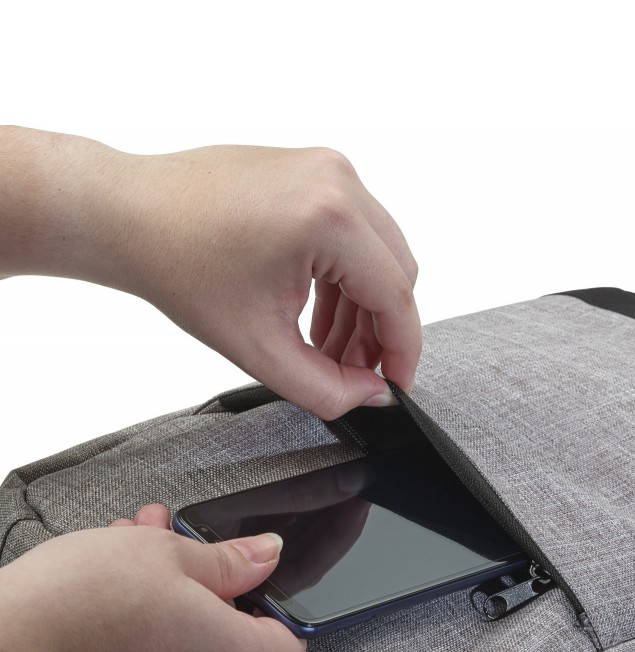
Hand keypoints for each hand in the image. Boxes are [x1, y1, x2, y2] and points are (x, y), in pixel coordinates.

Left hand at [0, 129, 420, 419]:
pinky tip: (315, 314)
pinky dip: (344, 278)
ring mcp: (327, 168)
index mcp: (329, 217)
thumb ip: (327, 389)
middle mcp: (337, 181)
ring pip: (378, 256)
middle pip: (395, 274)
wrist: (127, 214)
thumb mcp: (258, 348)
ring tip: (326, 349)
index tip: (395, 385)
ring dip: (361, 307)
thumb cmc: (174, 262)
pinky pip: (355, 234)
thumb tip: (370, 395)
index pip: (396, 297)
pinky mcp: (313, 171)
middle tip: (354, 372)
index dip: (402, 352)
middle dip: (380, 331)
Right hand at [0, 505, 304, 651]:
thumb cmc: (78, 604)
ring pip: (184, 646)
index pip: (287, 642)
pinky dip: (140, 630)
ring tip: (126, 548)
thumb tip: (267, 556)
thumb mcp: (166, 553)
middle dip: (202, 581)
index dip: (274, 604)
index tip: (249, 576)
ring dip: (165, 596)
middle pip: (229, 638)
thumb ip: (229, 558)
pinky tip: (104, 590)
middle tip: (171, 541)